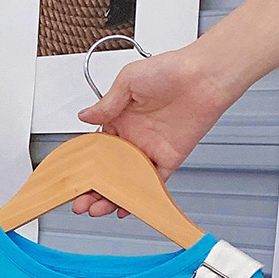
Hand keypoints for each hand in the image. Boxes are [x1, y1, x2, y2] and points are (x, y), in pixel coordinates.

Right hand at [72, 45, 234, 216]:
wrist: (205, 75)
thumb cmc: (172, 68)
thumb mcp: (128, 80)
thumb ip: (106, 104)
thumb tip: (84, 117)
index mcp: (119, 119)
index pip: (95, 151)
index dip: (83, 167)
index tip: (73, 180)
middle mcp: (133, 137)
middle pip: (107, 171)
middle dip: (92, 189)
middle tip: (80, 202)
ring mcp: (150, 149)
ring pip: (126, 181)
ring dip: (111, 197)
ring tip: (97, 209)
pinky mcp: (169, 158)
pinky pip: (153, 183)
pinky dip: (140, 197)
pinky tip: (126, 207)